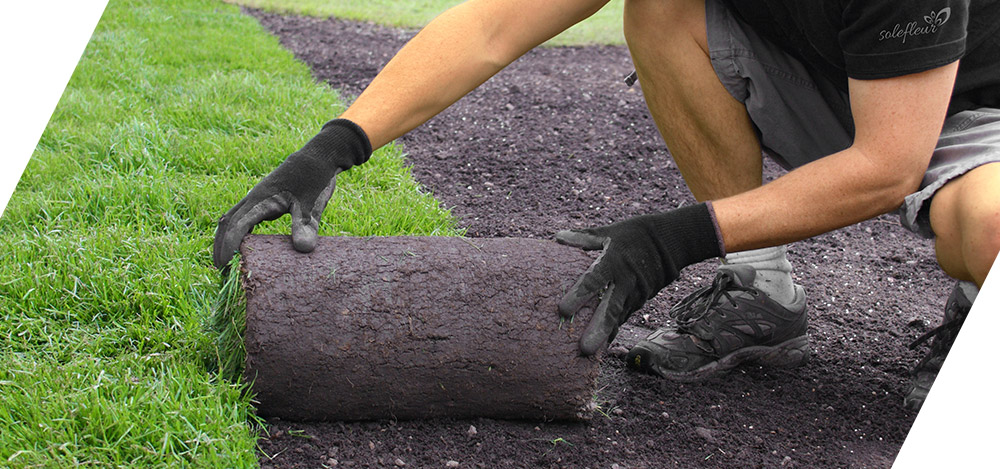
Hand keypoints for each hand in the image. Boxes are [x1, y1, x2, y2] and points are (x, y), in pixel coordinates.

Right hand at [213, 119, 371, 269]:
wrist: (317, 159)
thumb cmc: (315, 180)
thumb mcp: (313, 205)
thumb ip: (306, 226)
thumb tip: (303, 249)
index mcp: (261, 200)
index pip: (237, 226)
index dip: (229, 246)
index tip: (225, 267)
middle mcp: (253, 199)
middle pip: (227, 223)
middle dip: (221, 246)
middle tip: (220, 272)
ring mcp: (256, 199)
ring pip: (231, 219)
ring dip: (225, 239)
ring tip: (225, 263)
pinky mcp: (262, 201)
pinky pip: (242, 218)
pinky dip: (237, 233)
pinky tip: (242, 247)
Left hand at [556, 203, 722, 354]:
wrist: (669, 242)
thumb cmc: (633, 236)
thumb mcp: (608, 232)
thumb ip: (582, 238)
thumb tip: (556, 238)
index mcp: (614, 261)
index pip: (595, 279)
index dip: (579, 294)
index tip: (562, 310)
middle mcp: (626, 281)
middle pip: (611, 307)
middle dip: (598, 328)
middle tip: (584, 348)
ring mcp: (635, 294)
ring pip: (618, 317)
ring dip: (605, 335)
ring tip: (589, 354)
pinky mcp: (640, 301)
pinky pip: (624, 318)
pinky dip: (613, 331)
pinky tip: (602, 346)